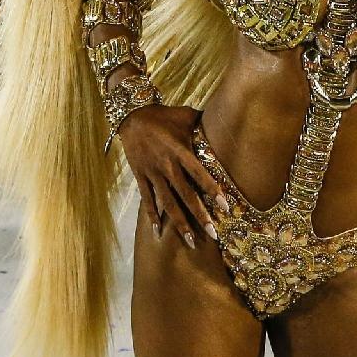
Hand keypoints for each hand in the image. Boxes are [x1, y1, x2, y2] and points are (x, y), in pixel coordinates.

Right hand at [117, 103, 229, 247]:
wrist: (131, 117)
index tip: (225, 206)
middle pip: (185, 195)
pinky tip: (158, 233)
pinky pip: (147, 199)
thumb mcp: (185, 115)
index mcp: (181, 151)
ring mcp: (153, 173)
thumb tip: (225, 119)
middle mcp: (167, 165)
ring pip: (168, 203)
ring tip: (190, 241)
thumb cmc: (163, 116)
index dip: (212, 190)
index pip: (200, 174)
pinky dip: (152, 216)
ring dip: (179, 223)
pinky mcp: (141, 176)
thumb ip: (204, 122)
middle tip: (213, 233)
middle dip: (199, 215)